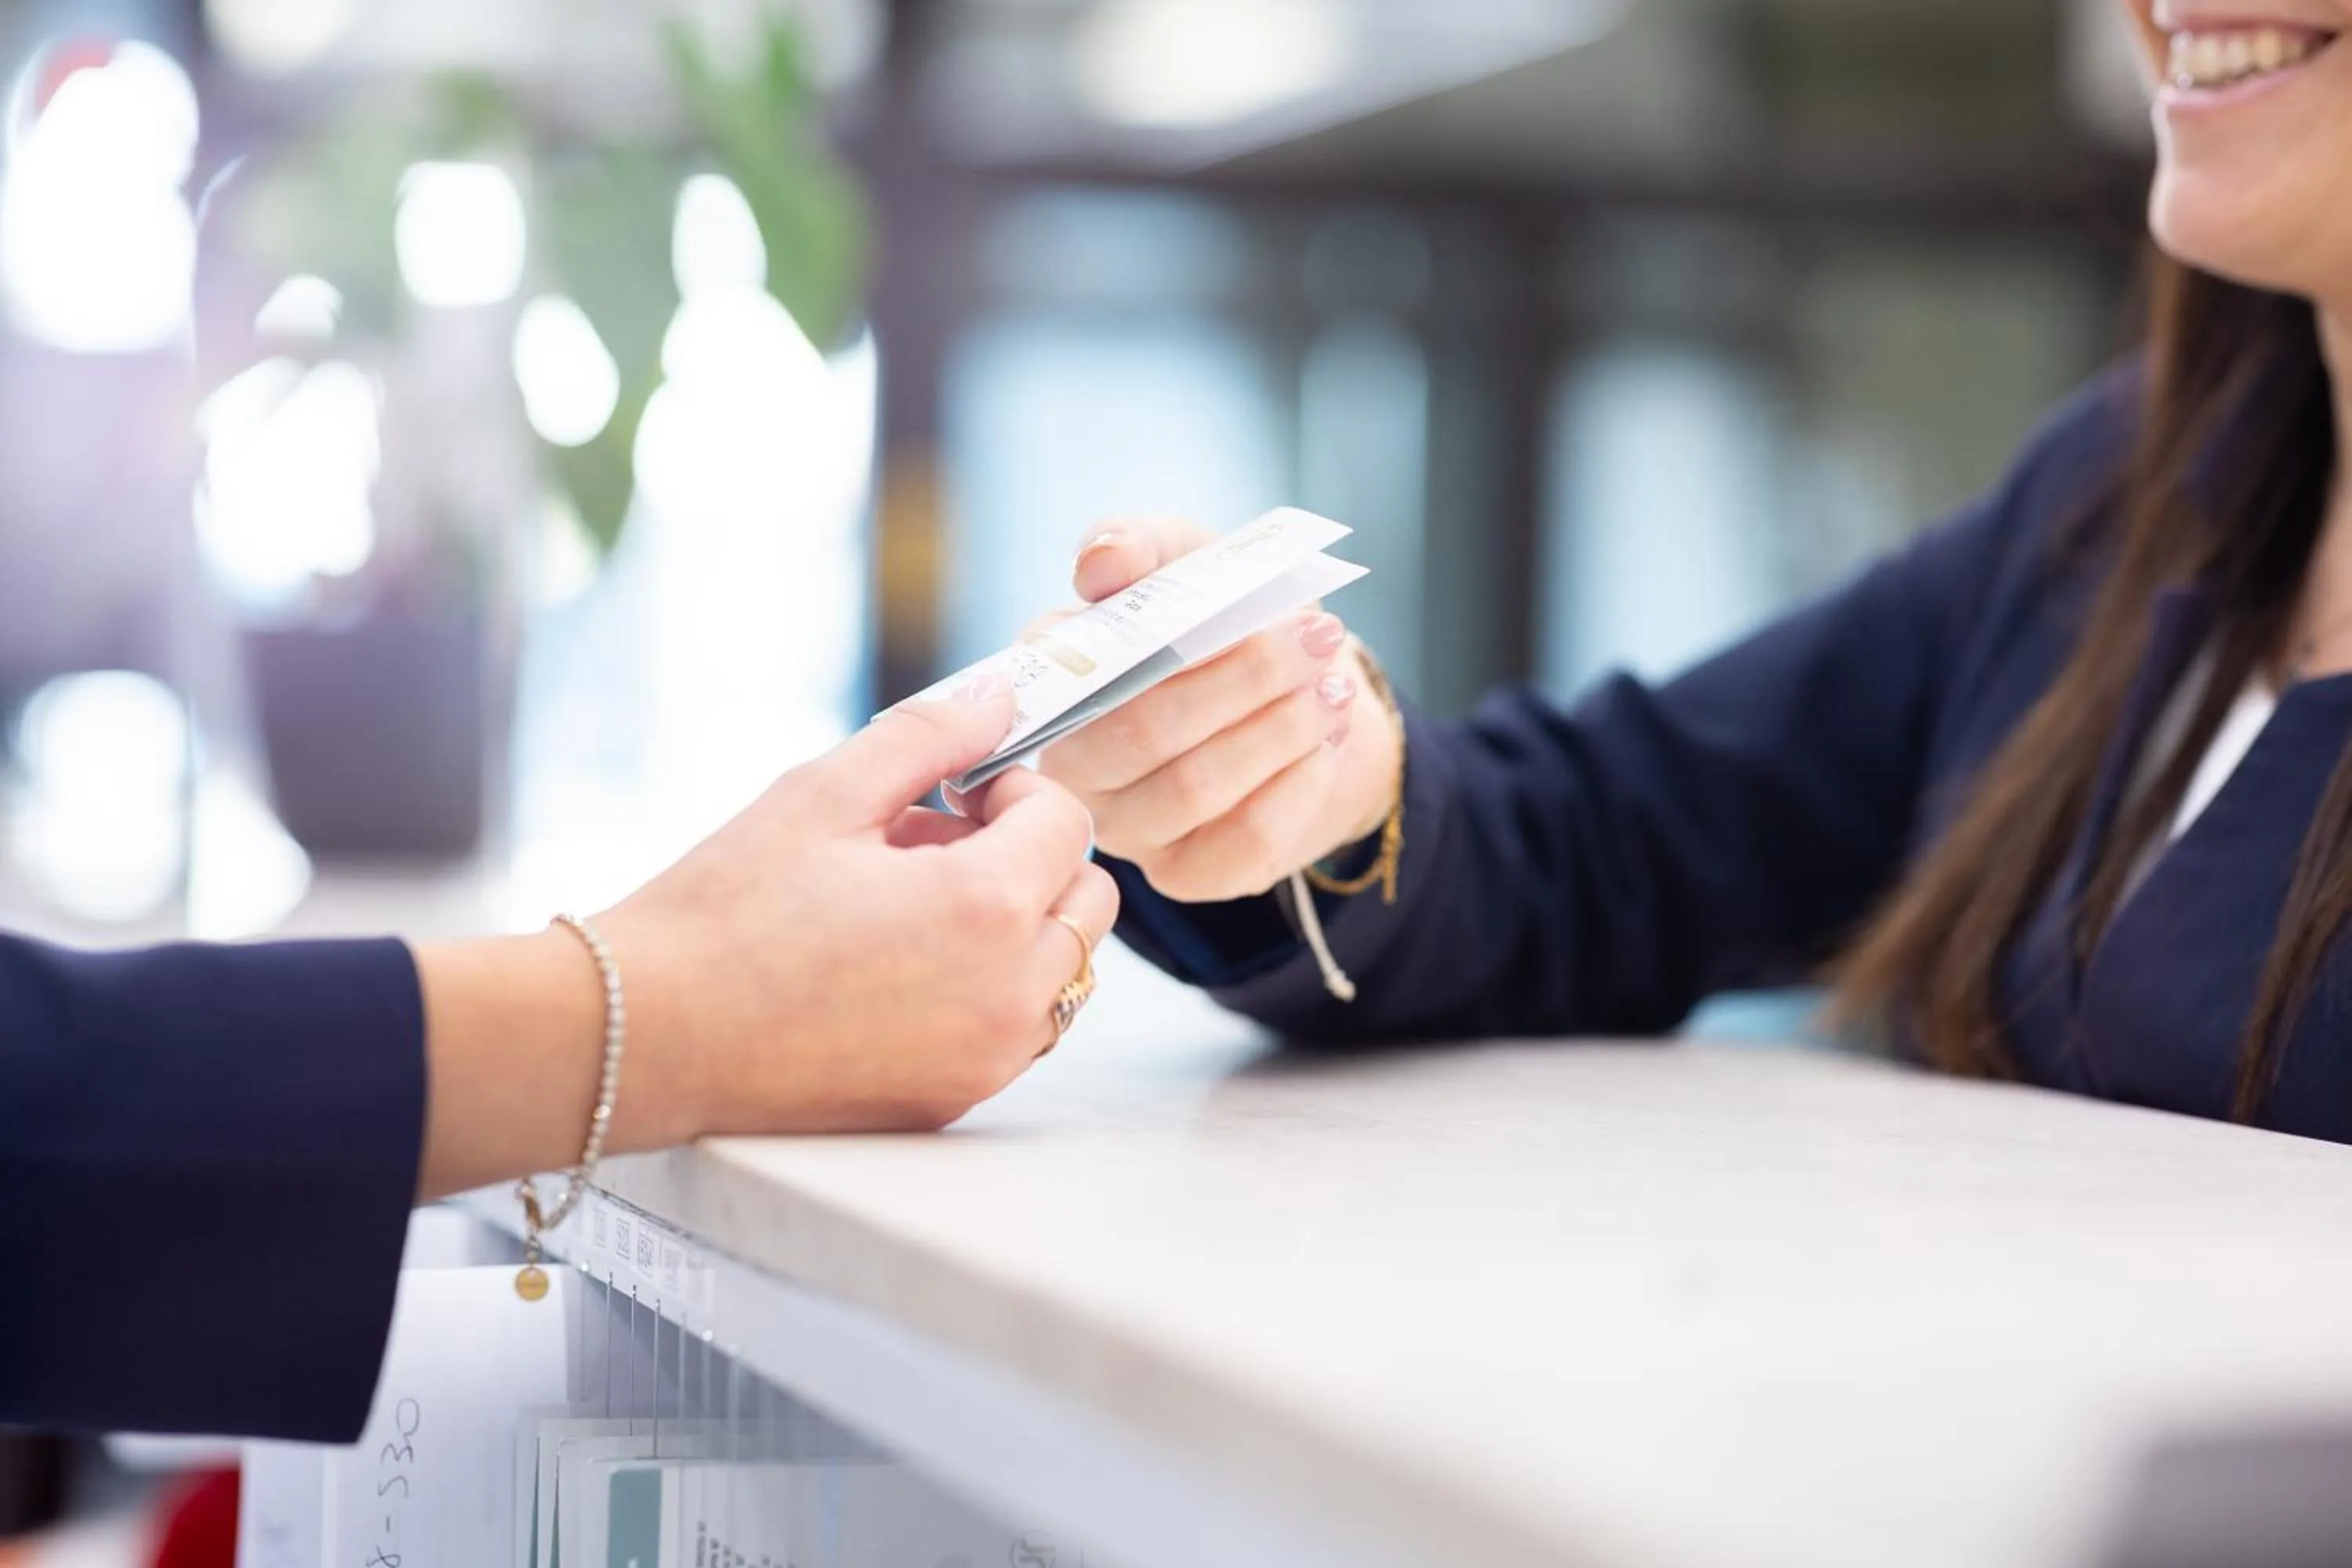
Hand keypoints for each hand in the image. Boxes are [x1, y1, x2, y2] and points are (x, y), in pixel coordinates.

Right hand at [416, 678, 1115, 1196]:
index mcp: (986, 908)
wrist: (647, 1034)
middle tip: (937, 843)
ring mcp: (986, 1059)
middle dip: (1031, 857)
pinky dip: (991, 985)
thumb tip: (1003, 697)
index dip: (1017, 790)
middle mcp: (1007, 994)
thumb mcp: (824, 792)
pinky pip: (1018, 1027)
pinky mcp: (953, 1099)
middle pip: (1088, 901)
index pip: (1067, 823)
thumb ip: (931, 735)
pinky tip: (900, 964)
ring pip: (1063, 969)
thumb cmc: (723, 911)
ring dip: (1017, 923)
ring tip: (912, 904)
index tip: (956, 793)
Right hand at [1035, 518, 1400, 904]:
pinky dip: (1297, 785)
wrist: (1299, 698)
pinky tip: (1325, 743)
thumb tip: (1103, 562)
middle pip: (1143, 732)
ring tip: (1332, 686)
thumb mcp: (1191, 563)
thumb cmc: (1228, 625)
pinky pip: (1241, 843)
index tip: (1253, 606)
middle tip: (1317, 637)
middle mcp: (1072, 764)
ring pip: (1194, 788)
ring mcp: (1124, 828)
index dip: (1162, 642)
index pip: (1083, 669)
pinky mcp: (1184, 874)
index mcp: (1055, 680)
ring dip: (1279, 730)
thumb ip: (1140, 543)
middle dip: (1245, 680)